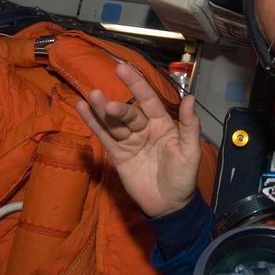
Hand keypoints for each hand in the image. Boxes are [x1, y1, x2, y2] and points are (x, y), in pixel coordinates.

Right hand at [76, 61, 201, 217]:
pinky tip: (83, 108)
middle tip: (105, 102)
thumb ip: (189, 126)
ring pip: (114, 123)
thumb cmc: (183, 177)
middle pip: (128, 114)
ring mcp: (129, 141)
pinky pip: (105, 137)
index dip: (137, 85)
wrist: (170, 206)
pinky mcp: (118, 155)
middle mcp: (144, 128)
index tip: (123, 69)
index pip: (149, 100)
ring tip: (91, 97)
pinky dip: (93, 123)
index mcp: (163, 124)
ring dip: (101, 111)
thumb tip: (190, 98)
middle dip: (117, 108)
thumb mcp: (190, 151)